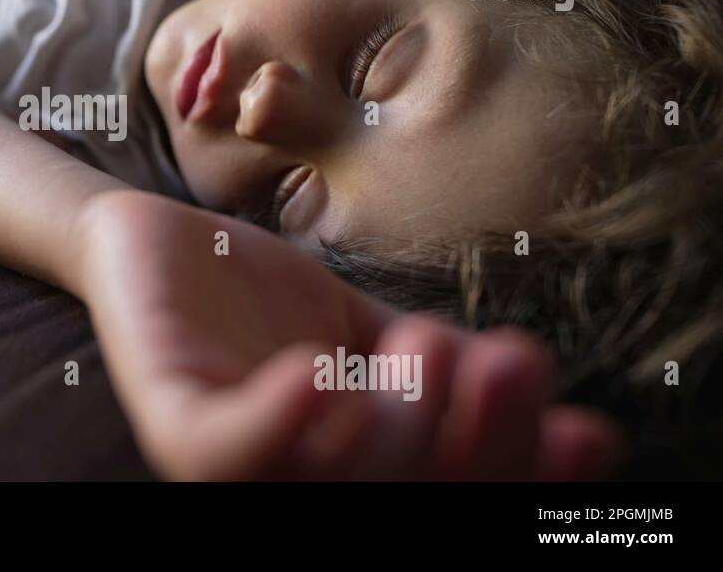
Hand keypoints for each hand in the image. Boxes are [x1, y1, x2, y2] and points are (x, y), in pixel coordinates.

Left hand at [73, 190, 624, 479]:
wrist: (155, 240)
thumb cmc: (260, 295)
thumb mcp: (368, 331)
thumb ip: (440, 365)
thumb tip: (545, 394)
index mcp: (348, 469)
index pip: (443, 494)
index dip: (519, 476)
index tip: (586, 434)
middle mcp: (294, 484)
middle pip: (403, 501)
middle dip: (475, 442)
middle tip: (504, 357)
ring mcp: (232, 462)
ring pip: (330, 484)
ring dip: (400, 425)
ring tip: (424, 344)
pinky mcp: (174, 419)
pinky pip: (223, 451)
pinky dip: (277, 423)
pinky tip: (320, 374)